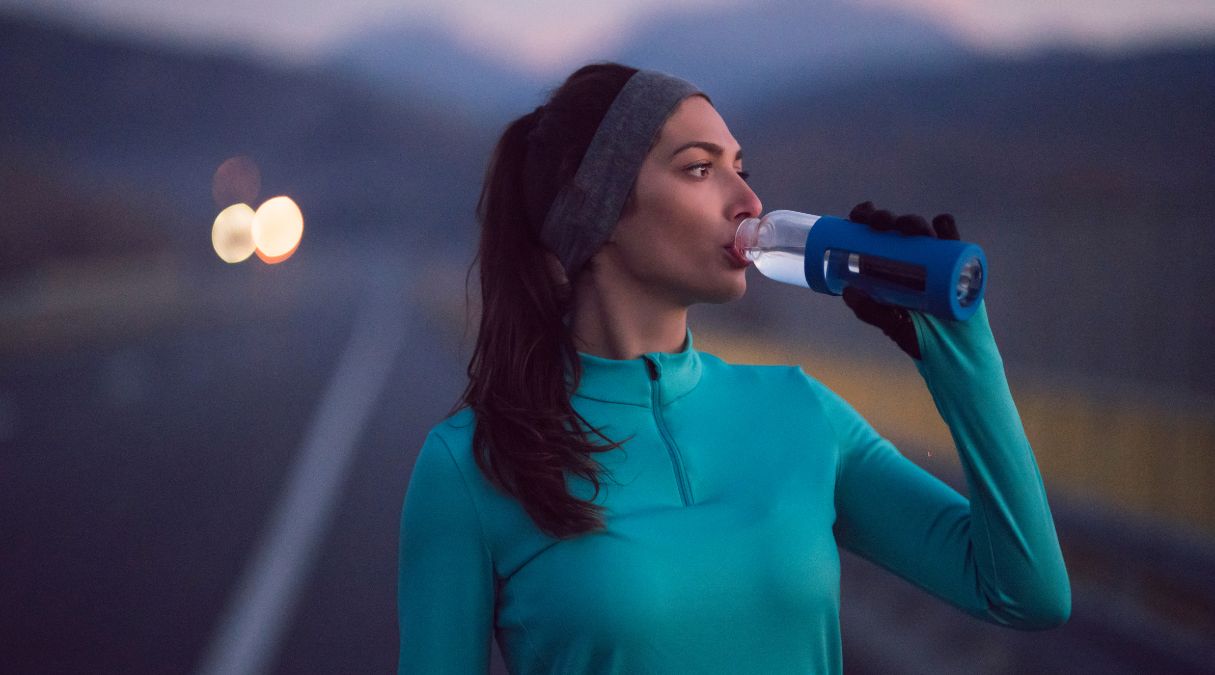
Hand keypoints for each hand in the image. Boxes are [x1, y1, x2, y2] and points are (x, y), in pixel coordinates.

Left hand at [841, 201, 959, 359]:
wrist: (953, 355)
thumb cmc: (920, 338)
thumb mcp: (890, 324)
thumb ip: (870, 311)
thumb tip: (847, 291)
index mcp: (890, 267)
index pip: (875, 236)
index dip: (865, 219)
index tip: (857, 216)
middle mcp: (912, 259)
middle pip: (896, 230)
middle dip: (885, 219)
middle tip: (878, 224)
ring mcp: (936, 261)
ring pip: (923, 232)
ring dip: (912, 223)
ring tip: (905, 229)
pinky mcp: (959, 267)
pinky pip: (954, 243)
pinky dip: (947, 229)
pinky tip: (939, 224)